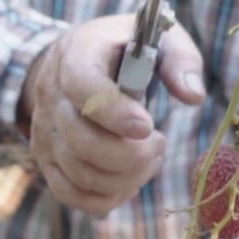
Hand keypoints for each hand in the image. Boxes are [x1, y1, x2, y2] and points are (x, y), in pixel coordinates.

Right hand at [20, 14, 205, 216]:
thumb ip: (181, 61)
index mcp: (76, 54)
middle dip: (132, 155)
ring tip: (150, 158)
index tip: (148, 127)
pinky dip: (107, 198)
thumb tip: (193, 97)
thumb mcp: (159, 40)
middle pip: (82, 142)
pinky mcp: (47, 159)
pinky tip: (131, 179)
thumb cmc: (127, 50)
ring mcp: (44, 131)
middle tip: (159, 143)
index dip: (115, 113)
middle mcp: (51, 94)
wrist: (79, 60)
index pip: (83, 87)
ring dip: (126, 178)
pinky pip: (70, 194)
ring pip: (79, 174)